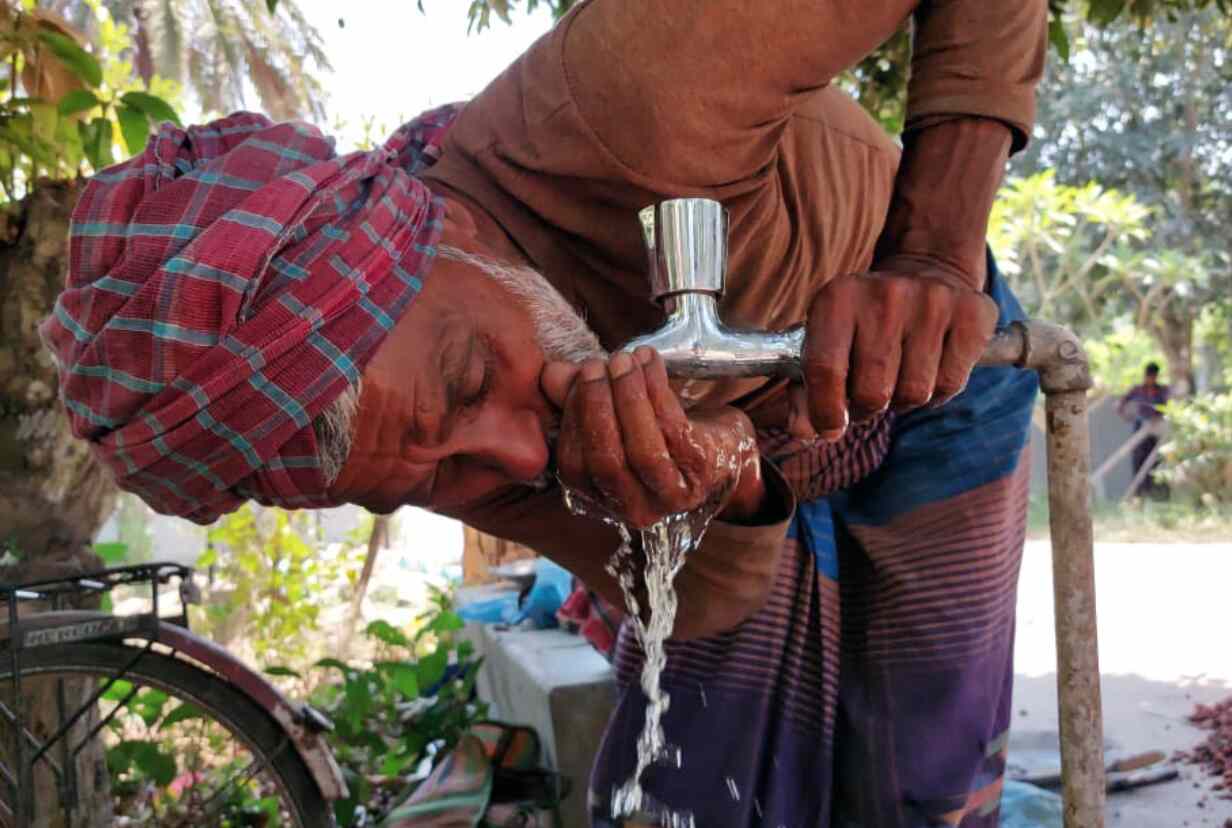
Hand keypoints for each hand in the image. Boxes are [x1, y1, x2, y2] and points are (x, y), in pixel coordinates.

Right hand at [541, 347, 763, 527]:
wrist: (721, 450)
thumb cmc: (658, 435)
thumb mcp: (613, 417)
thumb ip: (578, 399)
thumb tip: (552, 373)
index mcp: (603, 500)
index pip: (574, 465)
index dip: (572, 418)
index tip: (576, 377)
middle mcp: (634, 509)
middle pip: (605, 461)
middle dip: (596, 406)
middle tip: (596, 365)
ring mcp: (670, 495)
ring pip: (641, 449)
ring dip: (628, 396)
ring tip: (623, 359)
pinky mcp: (699, 472)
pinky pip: (674, 427)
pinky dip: (657, 389)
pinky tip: (649, 360)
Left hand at [791, 257, 997, 441]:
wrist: (928, 271)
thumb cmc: (865, 323)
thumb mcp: (827, 341)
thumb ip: (805, 390)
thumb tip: (802, 432)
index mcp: (838, 297)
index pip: (824, 370)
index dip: (824, 411)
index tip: (829, 427)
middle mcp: (885, 294)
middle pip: (872, 392)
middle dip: (866, 407)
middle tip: (868, 393)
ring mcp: (933, 301)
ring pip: (913, 394)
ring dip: (902, 400)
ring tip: (899, 375)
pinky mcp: (973, 313)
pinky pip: (950, 385)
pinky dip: (937, 392)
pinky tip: (930, 367)